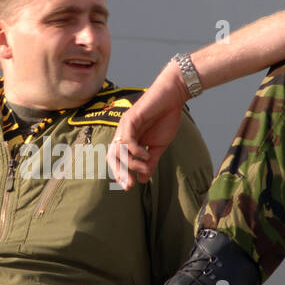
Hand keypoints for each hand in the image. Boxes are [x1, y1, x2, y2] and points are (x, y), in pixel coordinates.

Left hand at [109, 62, 189, 189]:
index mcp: (128, 139)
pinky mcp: (131, 119)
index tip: (129, 187)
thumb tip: (143, 180)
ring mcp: (125, 125)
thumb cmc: (166, 118)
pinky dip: (135, 150)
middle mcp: (123, 133)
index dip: (120, 173)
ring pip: (119, 149)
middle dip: (119, 172)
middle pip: (111, 156)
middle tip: (129, 185)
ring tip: (145, 166)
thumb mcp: (158, 146)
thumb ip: (150, 162)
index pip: (117, 159)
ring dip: (131, 163)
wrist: (173, 97)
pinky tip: (146, 155)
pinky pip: (127, 139)